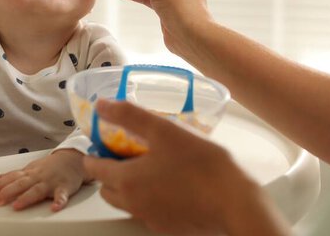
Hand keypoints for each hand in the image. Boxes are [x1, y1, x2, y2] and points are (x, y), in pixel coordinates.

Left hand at [0, 149, 89, 211]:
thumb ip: (16, 174)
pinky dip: (59, 202)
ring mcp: (52, 182)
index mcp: (30, 172)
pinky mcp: (65, 187)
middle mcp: (39, 177)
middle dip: (9, 192)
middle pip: (22, 184)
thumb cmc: (51, 165)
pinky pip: (62, 195)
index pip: (13, 177)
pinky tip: (54, 208)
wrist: (73, 158)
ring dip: (27, 198)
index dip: (2, 185)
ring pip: (38, 190)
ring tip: (17, 205)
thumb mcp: (32, 167)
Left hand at [83, 100, 289, 235]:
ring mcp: (150, 218)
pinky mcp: (167, 227)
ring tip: (149, 164)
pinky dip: (148, 197)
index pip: (94, 168)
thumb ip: (129, 116)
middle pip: (106, 188)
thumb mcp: (163, 131)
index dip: (95, 152)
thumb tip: (102, 106)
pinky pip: (147, 211)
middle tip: (126, 151)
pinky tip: (168, 182)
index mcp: (126, 181)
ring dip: (127, 185)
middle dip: (109, 171)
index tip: (105, 140)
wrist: (236, 202)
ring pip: (126, 201)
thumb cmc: (202, 165)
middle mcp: (133, 204)